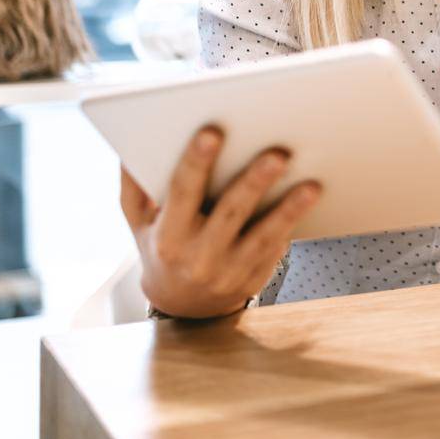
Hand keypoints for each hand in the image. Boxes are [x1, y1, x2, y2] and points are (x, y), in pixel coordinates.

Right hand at [119, 126, 320, 318]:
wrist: (183, 306)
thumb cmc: (161, 248)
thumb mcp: (137, 222)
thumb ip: (133, 186)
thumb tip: (128, 146)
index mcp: (167, 235)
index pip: (181, 193)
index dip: (196, 162)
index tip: (212, 132)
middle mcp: (198, 256)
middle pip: (230, 213)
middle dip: (254, 182)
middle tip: (278, 153)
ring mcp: (229, 271)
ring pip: (263, 236)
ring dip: (289, 210)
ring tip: (311, 185)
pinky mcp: (254, 277)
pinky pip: (276, 249)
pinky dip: (294, 225)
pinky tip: (311, 201)